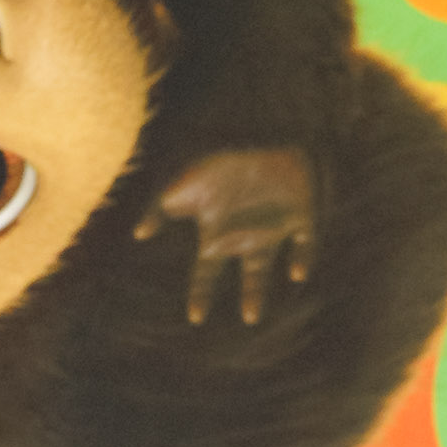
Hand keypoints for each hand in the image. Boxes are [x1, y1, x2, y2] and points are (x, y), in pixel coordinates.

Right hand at [145, 142, 316, 328]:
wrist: (249, 126)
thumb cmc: (211, 155)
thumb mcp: (179, 183)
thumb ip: (159, 208)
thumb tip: (139, 234)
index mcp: (218, 232)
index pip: (208, 271)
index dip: (202, 294)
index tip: (196, 317)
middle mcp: (246, 234)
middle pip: (251, 274)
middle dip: (251, 297)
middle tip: (249, 320)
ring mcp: (273, 224)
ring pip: (271, 264)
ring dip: (265, 287)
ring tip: (254, 312)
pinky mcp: (299, 211)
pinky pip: (306, 241)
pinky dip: (304, 256)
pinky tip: (297, 272)